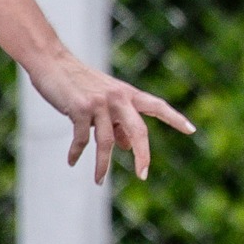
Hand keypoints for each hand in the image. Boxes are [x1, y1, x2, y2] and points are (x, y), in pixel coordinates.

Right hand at [29, 55, 194, 183]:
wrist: (52, 62)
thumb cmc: (79, 83)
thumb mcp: (104, 101)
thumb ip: (117, 122)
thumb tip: (128, 146)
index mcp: (128, 93)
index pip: (157, 106)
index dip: (175, 118)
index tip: (191, 130)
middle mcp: (118, 97)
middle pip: (138, 130)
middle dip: (142, 155)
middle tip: (143, 175)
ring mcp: (100, 102)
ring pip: (106, 142)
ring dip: (102, 165)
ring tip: (99, 181)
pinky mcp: (80, 108)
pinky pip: (81, 139)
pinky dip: (76, 153)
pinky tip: (72, 161)